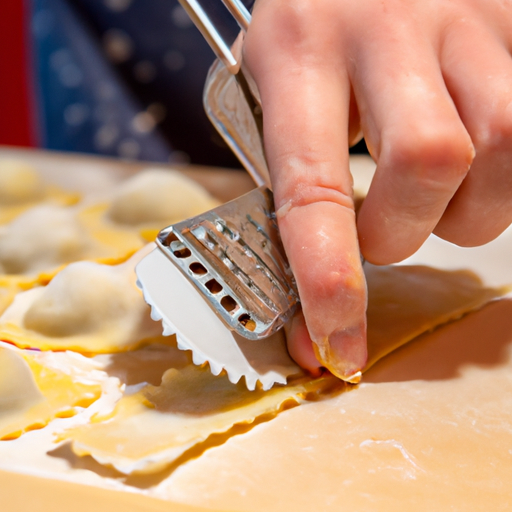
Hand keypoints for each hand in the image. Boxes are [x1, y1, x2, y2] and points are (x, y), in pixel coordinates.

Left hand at [243, 0, 511, 378]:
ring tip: (428, 195)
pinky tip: (472, 167)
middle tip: (380, 229)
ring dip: (463, 208)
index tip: (335, 343)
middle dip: (402, 230)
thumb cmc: (310, 33)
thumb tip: (312, 298)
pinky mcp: (509, 28)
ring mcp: (461, 22)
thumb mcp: (271, 88)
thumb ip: (284, 178)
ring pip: (496, 149)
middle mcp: (384, 30)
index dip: (328, 279)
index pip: (314, 186)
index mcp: (300, 53)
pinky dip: (505, 177)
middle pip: (427, 163)